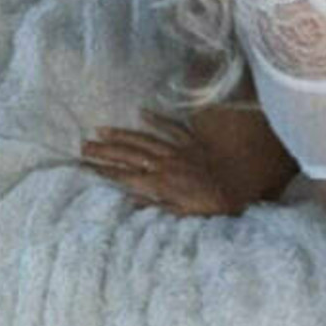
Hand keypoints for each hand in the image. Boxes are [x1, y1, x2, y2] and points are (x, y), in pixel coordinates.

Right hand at [81, 110, 239, 215]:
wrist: (242, 182)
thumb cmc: (215, 204)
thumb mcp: (184, 213)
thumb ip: (157, 206)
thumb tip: (132, 202)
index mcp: (161, 184)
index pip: (125, 176)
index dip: (104, 170)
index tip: (84, 166)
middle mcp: (165, 164)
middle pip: (129, 155)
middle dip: (104, 151)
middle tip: (82, 146)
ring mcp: (178, 150)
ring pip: (144, 140)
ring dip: (122, 135)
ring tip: (101, 131)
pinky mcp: (192, 142)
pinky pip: (172, 127)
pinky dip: (157, 119)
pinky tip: (143, 112)